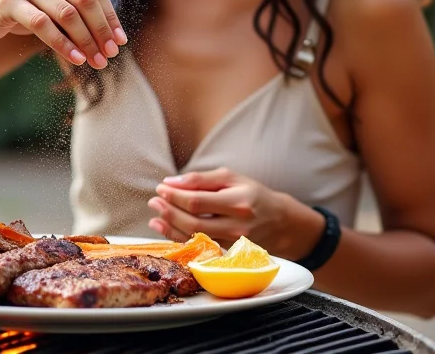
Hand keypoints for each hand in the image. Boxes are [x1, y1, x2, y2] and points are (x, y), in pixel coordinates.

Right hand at [0, 0, 125, 68]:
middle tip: (110, 55)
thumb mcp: (53, 8)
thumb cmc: (23, 11)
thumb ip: (78, 14)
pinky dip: (62, 44)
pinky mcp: (8, 0)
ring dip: (85, 41)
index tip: (120, 42)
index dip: (110, 17)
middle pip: (85, 0)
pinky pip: (43, 24)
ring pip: (67, 13)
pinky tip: (75, 59)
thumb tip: (113, 39)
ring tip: (96, 61)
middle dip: (101, 30)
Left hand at [147, 167, 292, 253]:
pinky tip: (166, 229)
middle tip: (154, 201)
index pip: (198, 201)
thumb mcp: (232, 178)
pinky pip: (199, 247)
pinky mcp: (229, 255)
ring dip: (169, 226)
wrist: (280, 222)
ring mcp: (233, 244)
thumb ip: (202, 179)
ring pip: (194, 237)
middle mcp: (237, 225)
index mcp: (239, 201)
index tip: (162, 187)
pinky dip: (179, 238)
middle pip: (194, 222)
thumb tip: (171, 182)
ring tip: (155, 215)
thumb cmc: (253, 194)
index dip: (175, 195)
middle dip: (169, 211)